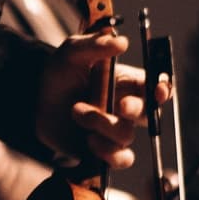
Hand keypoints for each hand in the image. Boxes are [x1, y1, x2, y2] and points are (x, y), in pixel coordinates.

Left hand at [34, 28, 158, 169]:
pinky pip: (120, 158)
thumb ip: (94, 44)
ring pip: (126, 135)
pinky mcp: (104, 149)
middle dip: (135, 109)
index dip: (164, 89)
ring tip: (76, 112)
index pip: (156, 86)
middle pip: (147, 113)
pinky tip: (90, 142)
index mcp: (126, 82)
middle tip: (120, 105)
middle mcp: (125, 107)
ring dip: (103, 125)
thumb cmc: (59, 73)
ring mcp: (114, 129)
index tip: (158, 91)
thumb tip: (120, 41)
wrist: (35, 101)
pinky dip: (110, 154)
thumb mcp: (72, 52)